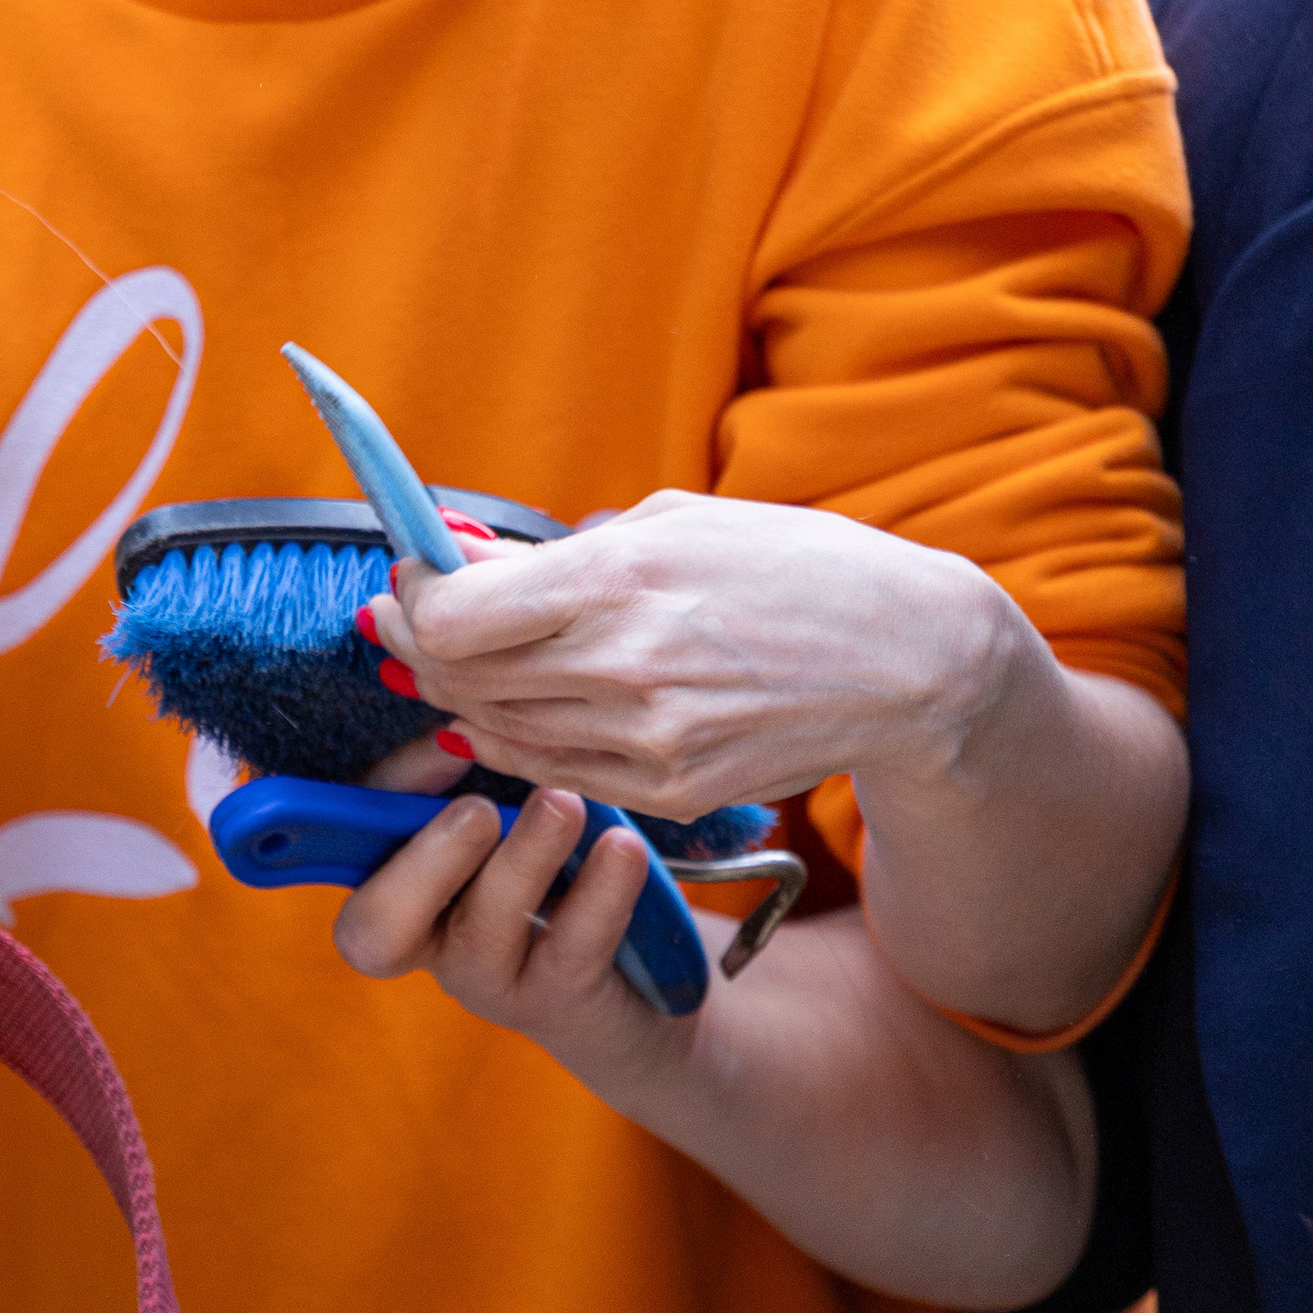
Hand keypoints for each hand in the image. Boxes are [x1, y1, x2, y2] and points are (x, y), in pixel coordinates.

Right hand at [331, 764, 688, 1083]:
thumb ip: (472, 772)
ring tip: (563, 804)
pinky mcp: (555, 1002)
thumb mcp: (507, 818)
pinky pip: (572, 947)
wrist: (640, 983)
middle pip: (378, 928)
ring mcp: (487, 980)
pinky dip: (600, 891)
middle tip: (477, 809)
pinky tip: (622, 846)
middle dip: (425, 864)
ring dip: (523, 860)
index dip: (383, 794)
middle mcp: (426, 942)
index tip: (448, 744)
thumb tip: (461, 730)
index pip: (355, 841)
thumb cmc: (552, 873)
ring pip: (485, 929)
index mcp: (396, 884)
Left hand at [358, 491, 1009, 824]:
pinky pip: (551, 773)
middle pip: (459, 677)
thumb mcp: (677, 522)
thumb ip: (558, 550)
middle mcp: (625, 664)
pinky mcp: (670, 791)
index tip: (408, 581)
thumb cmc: (794, 566)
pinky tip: (505, 714)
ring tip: (453, 665)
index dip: (411, 600)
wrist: (909, 660)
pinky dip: (512, 743)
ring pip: (496, 730)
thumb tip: (457, 555)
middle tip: (403, 623)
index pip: (452, 615)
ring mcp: (648, 740)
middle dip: (417, 648)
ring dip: (459, 697)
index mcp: (622, 575)